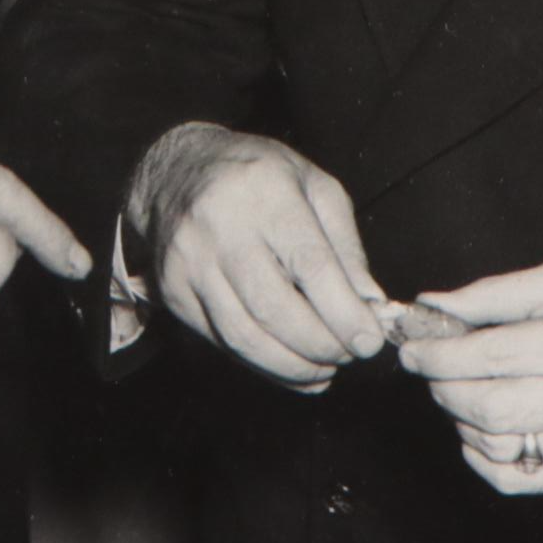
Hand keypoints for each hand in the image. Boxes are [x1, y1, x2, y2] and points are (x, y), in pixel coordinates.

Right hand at [129, 122, 389, 391]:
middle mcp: (220, 227)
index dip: (343, 312)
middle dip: (319, 345)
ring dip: (291, 366)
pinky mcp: (173, 292)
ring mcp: (189, 263)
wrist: (175, 172)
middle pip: (274, 309)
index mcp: (266, 192)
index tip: (368, 342)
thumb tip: (369, 307)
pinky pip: (221, 341)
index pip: (309, 265)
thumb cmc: (259, 176)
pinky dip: (261, 364)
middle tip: (348, 356)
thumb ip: (345, 248)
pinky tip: (289, 366)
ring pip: (243, 336)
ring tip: (323, 370)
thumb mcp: (315, 188)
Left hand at [396, 258, 542, 498]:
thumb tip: (435, 306)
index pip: (493, 355)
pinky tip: (484, 427)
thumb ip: (500, 294)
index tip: (414, 347)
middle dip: (442, 387)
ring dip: (460, 418)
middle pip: (487, 406)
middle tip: (431, 368)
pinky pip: (516, 478)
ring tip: (464, 390)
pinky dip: (482, 454)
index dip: (439, 353)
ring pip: (496, 444)